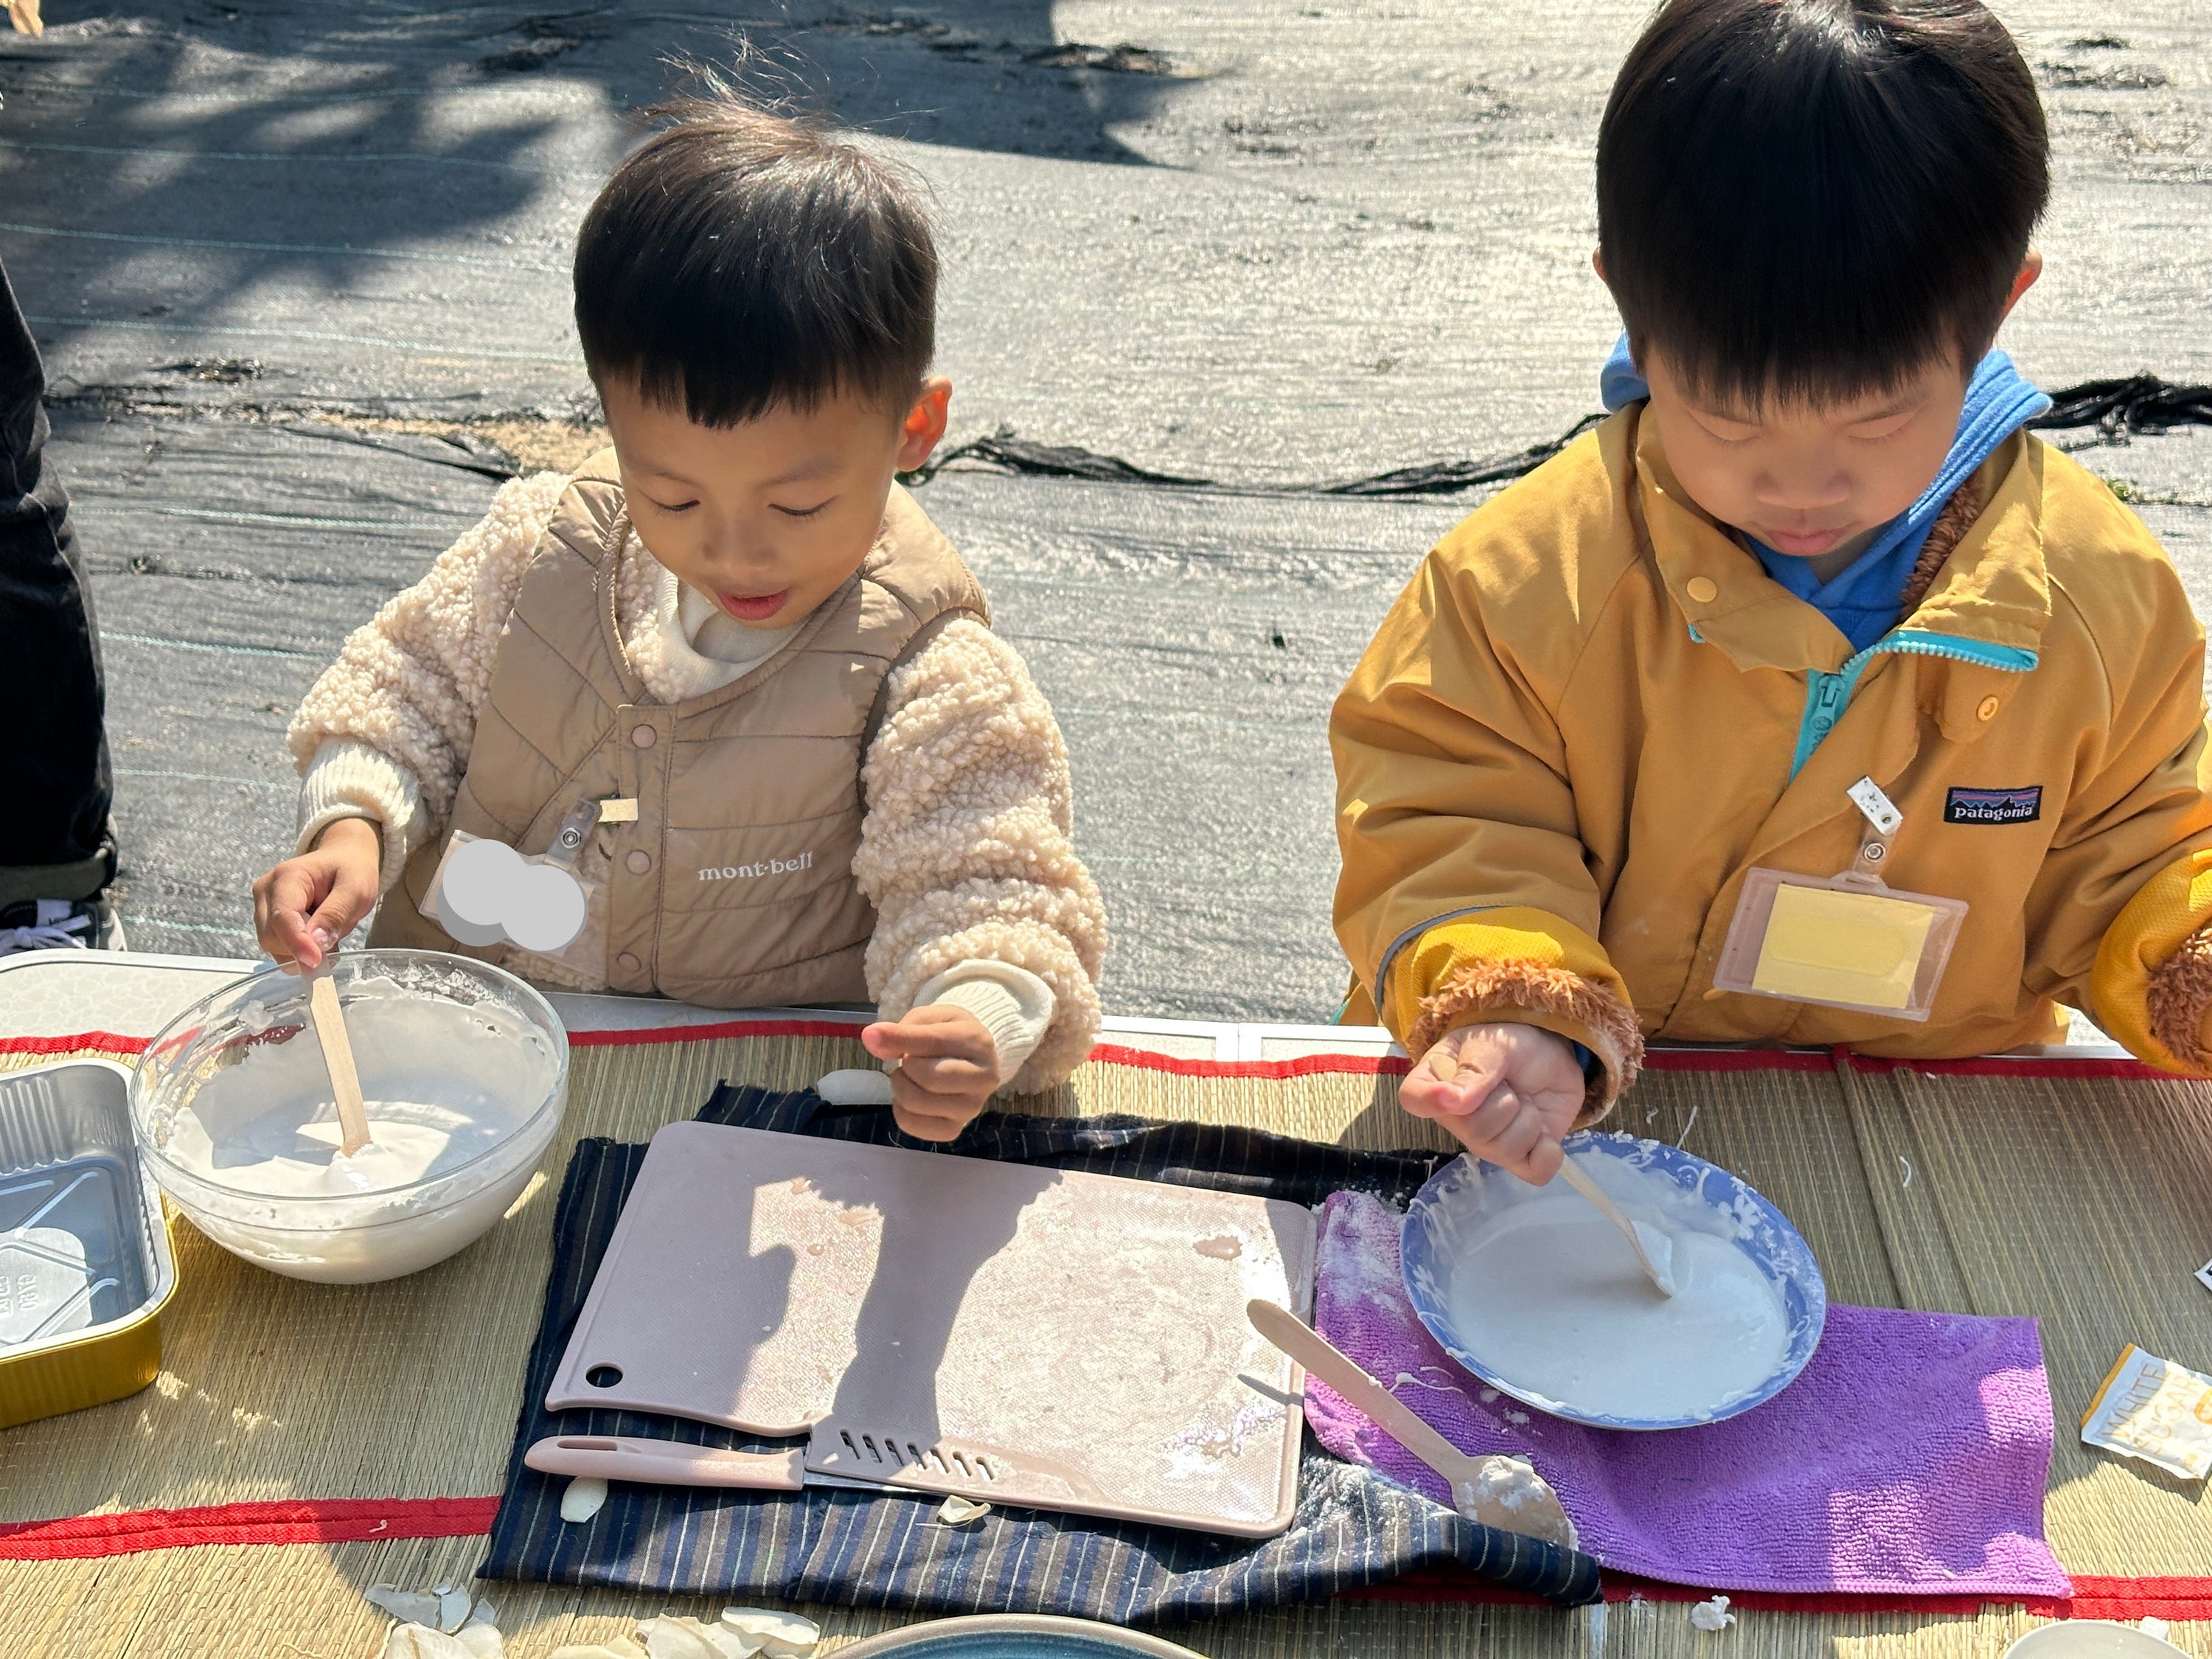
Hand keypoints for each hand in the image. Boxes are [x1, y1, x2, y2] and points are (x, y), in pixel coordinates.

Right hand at [252, 817, 380, 970]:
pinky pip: (278, 947)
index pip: (282, 917)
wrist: (342, 860)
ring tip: (327, 932)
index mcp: (287, 876)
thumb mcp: (356, 889)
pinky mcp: (266, 920)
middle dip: (301, 948)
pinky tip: (317, 936)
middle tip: (334, 941)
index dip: (296, 943)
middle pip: (271, 936)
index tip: (316, 961)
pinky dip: (298, 950)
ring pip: (272, 946)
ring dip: (301, 950)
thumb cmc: (350, 871)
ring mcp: (263, 906)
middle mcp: (266, 891)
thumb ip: (336, 914)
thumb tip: (316, 943)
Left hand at [860, 1003, 1001, 1141]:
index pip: (934, 1042)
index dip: (900, 1038)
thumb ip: (903, 1028)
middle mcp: (982, 1078)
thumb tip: (872, 1039)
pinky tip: (910, 1095)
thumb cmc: (949, 1035)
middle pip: (930, 1078)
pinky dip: (900, 1109)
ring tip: (908, 1076)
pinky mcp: (954, 1129)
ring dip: (900, 1086)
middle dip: (906, 1066)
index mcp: (977, 1043)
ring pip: (918, 1103)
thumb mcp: (929, 1020)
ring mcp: (970, 1108)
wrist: (973, 1061)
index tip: (872, 1035)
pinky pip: (913, 1125)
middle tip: (908, 1059)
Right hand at [1399, 1021, 1586, 1183]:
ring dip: (1529, 1120)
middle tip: (1510, 1082)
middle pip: (1473, 1132)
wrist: (1553, 1053)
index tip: (1454, 1097)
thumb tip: (1455, 1103)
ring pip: (1506, 1151)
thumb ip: (1475, 1068)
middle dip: (1506, 1102)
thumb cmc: (1514, 1043)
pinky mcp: (1520, 1159)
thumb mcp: (1495, 1043)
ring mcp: (1487, 1144)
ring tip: (1526, 1099)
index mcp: (1437, 1081)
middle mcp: (1456, 1119)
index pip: (1414, 1099)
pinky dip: (1548, 1153)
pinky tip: (1545, 1132)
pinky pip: (1534, 1173)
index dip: (1429, 1102)